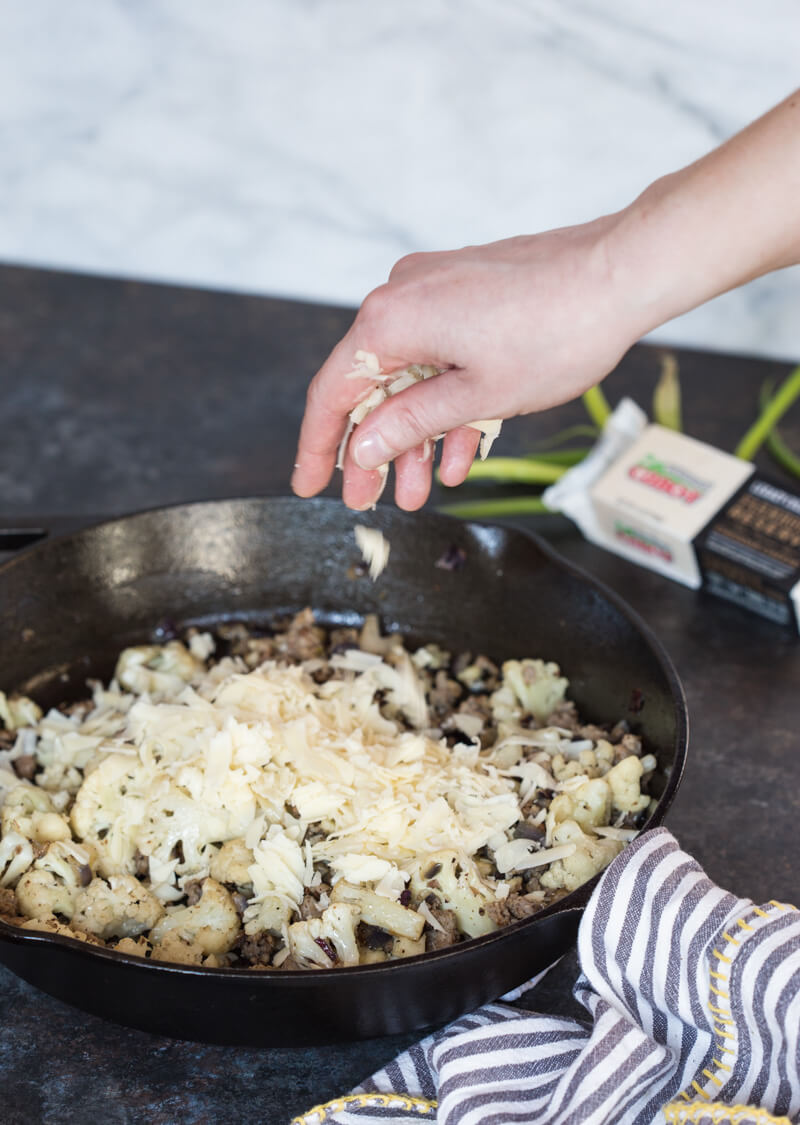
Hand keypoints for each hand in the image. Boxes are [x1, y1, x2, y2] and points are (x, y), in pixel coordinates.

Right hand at [291, 215, 644, 510]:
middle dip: (375, 451)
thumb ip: (410, 424)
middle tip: (371, 501)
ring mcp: (434, 290)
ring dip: (415, 435)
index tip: (308, 485)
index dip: (318, 447)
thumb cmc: (557, 332)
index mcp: (390, 320)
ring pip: (409, 377)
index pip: (332, 393)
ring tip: (422, 490)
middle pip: (370, 387)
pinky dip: (446, 403)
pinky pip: (440, 357)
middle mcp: (401, 296)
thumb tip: (361, 447)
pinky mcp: (465, 292)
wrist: (622, 272)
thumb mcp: (476, 397)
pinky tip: (459, 453)